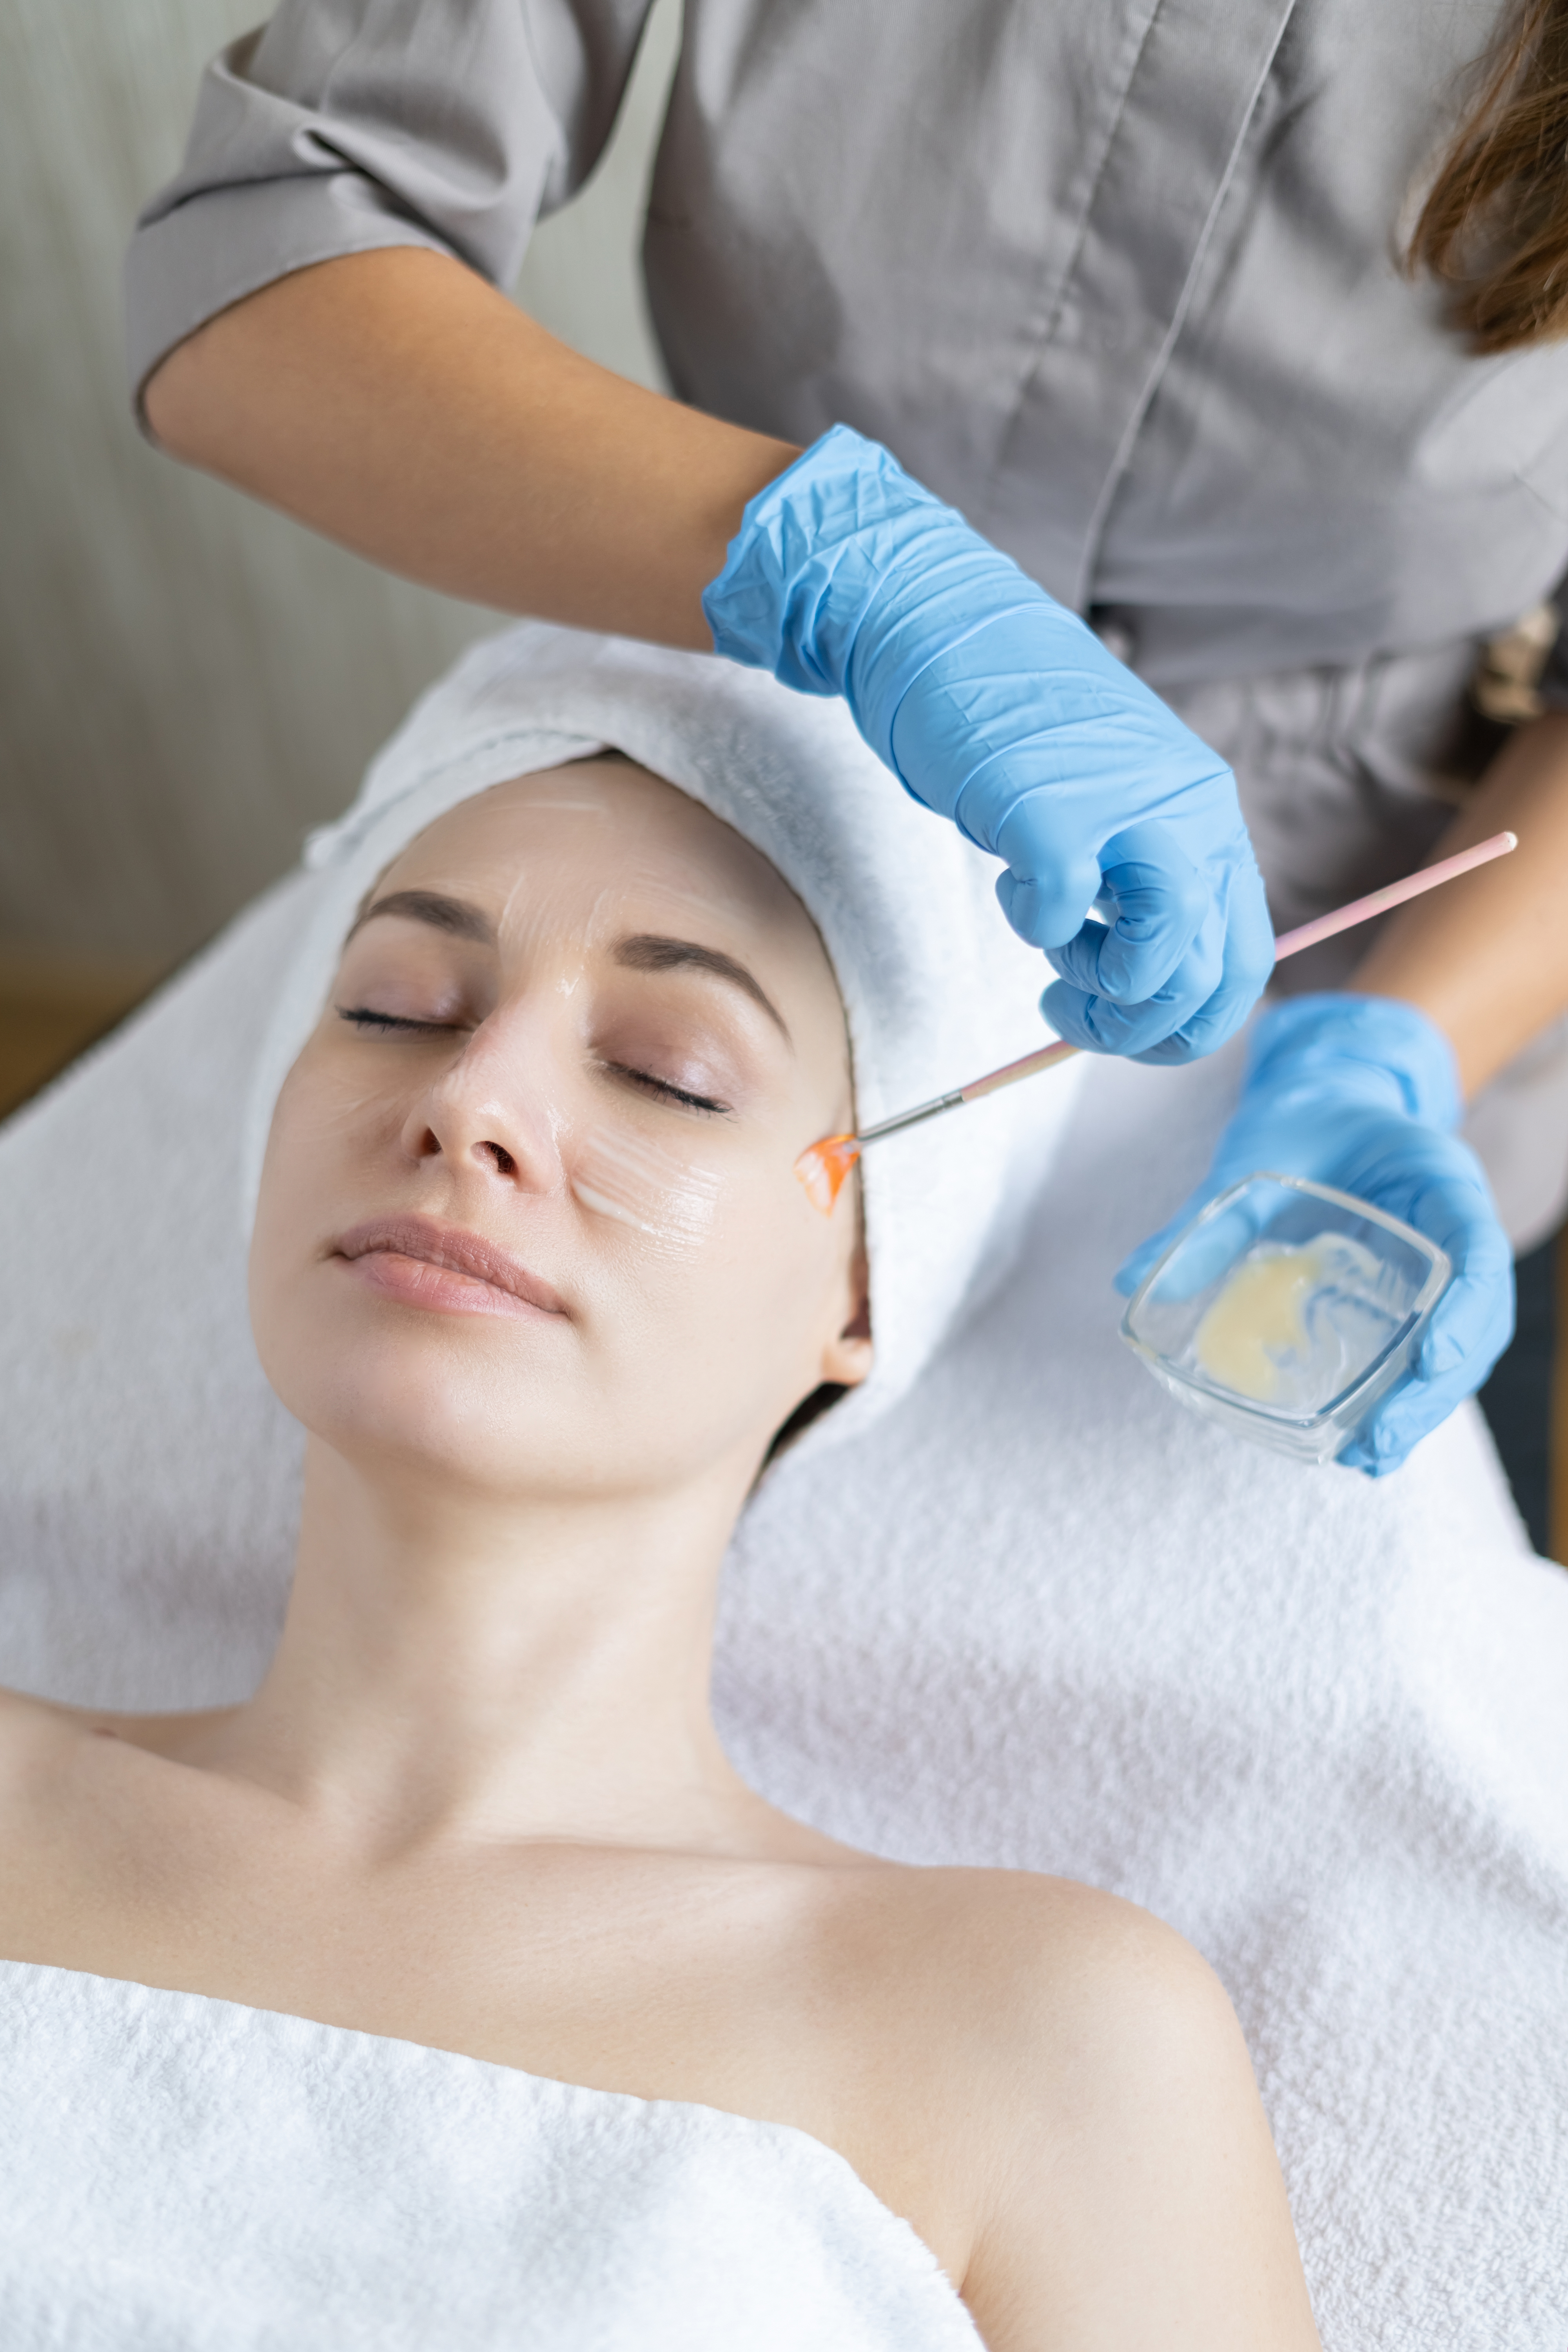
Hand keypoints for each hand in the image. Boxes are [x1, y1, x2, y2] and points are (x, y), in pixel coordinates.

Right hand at [703, 426, 1272, 1061]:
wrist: (939, 624)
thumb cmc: (1013, 720)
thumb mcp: (1110, 796)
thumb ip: (1143, 874)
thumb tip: (1146, 973)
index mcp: (1207, 812)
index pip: (1245, 958)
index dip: (1194, 1023)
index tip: (1134, 1027)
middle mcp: (1186, 811)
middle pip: (1205, 976)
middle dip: (1141, 1027)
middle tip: (1076, 1008)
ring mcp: (1123, 810)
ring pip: (1159, 961)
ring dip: (1099, 990)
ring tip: (1054, 954)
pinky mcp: (1050, 810)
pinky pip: (1061, 915)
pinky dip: (1033, 926)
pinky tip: (1014, 891)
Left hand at [1114, 993, 1515, 1474]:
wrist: (1321, 1096)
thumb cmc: (1299, 1116)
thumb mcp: (1254, 1153)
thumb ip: (1207, 1219)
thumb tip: (1131, 1281)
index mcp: (1439, 1179)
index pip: (1478, 1249)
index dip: (1466, 1308)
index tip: (1434, 1357)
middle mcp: (1455, 1227)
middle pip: (1477, 1317)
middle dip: (1436, 1388)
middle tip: (1380, 1443)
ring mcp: (1441, 1265)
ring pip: (1457, 1345)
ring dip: (1421, 1407)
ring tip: (1370, 1458)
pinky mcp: (1412, 1293)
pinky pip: (1421, 1347)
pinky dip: (1397, 1394)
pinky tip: (1360, 1440)